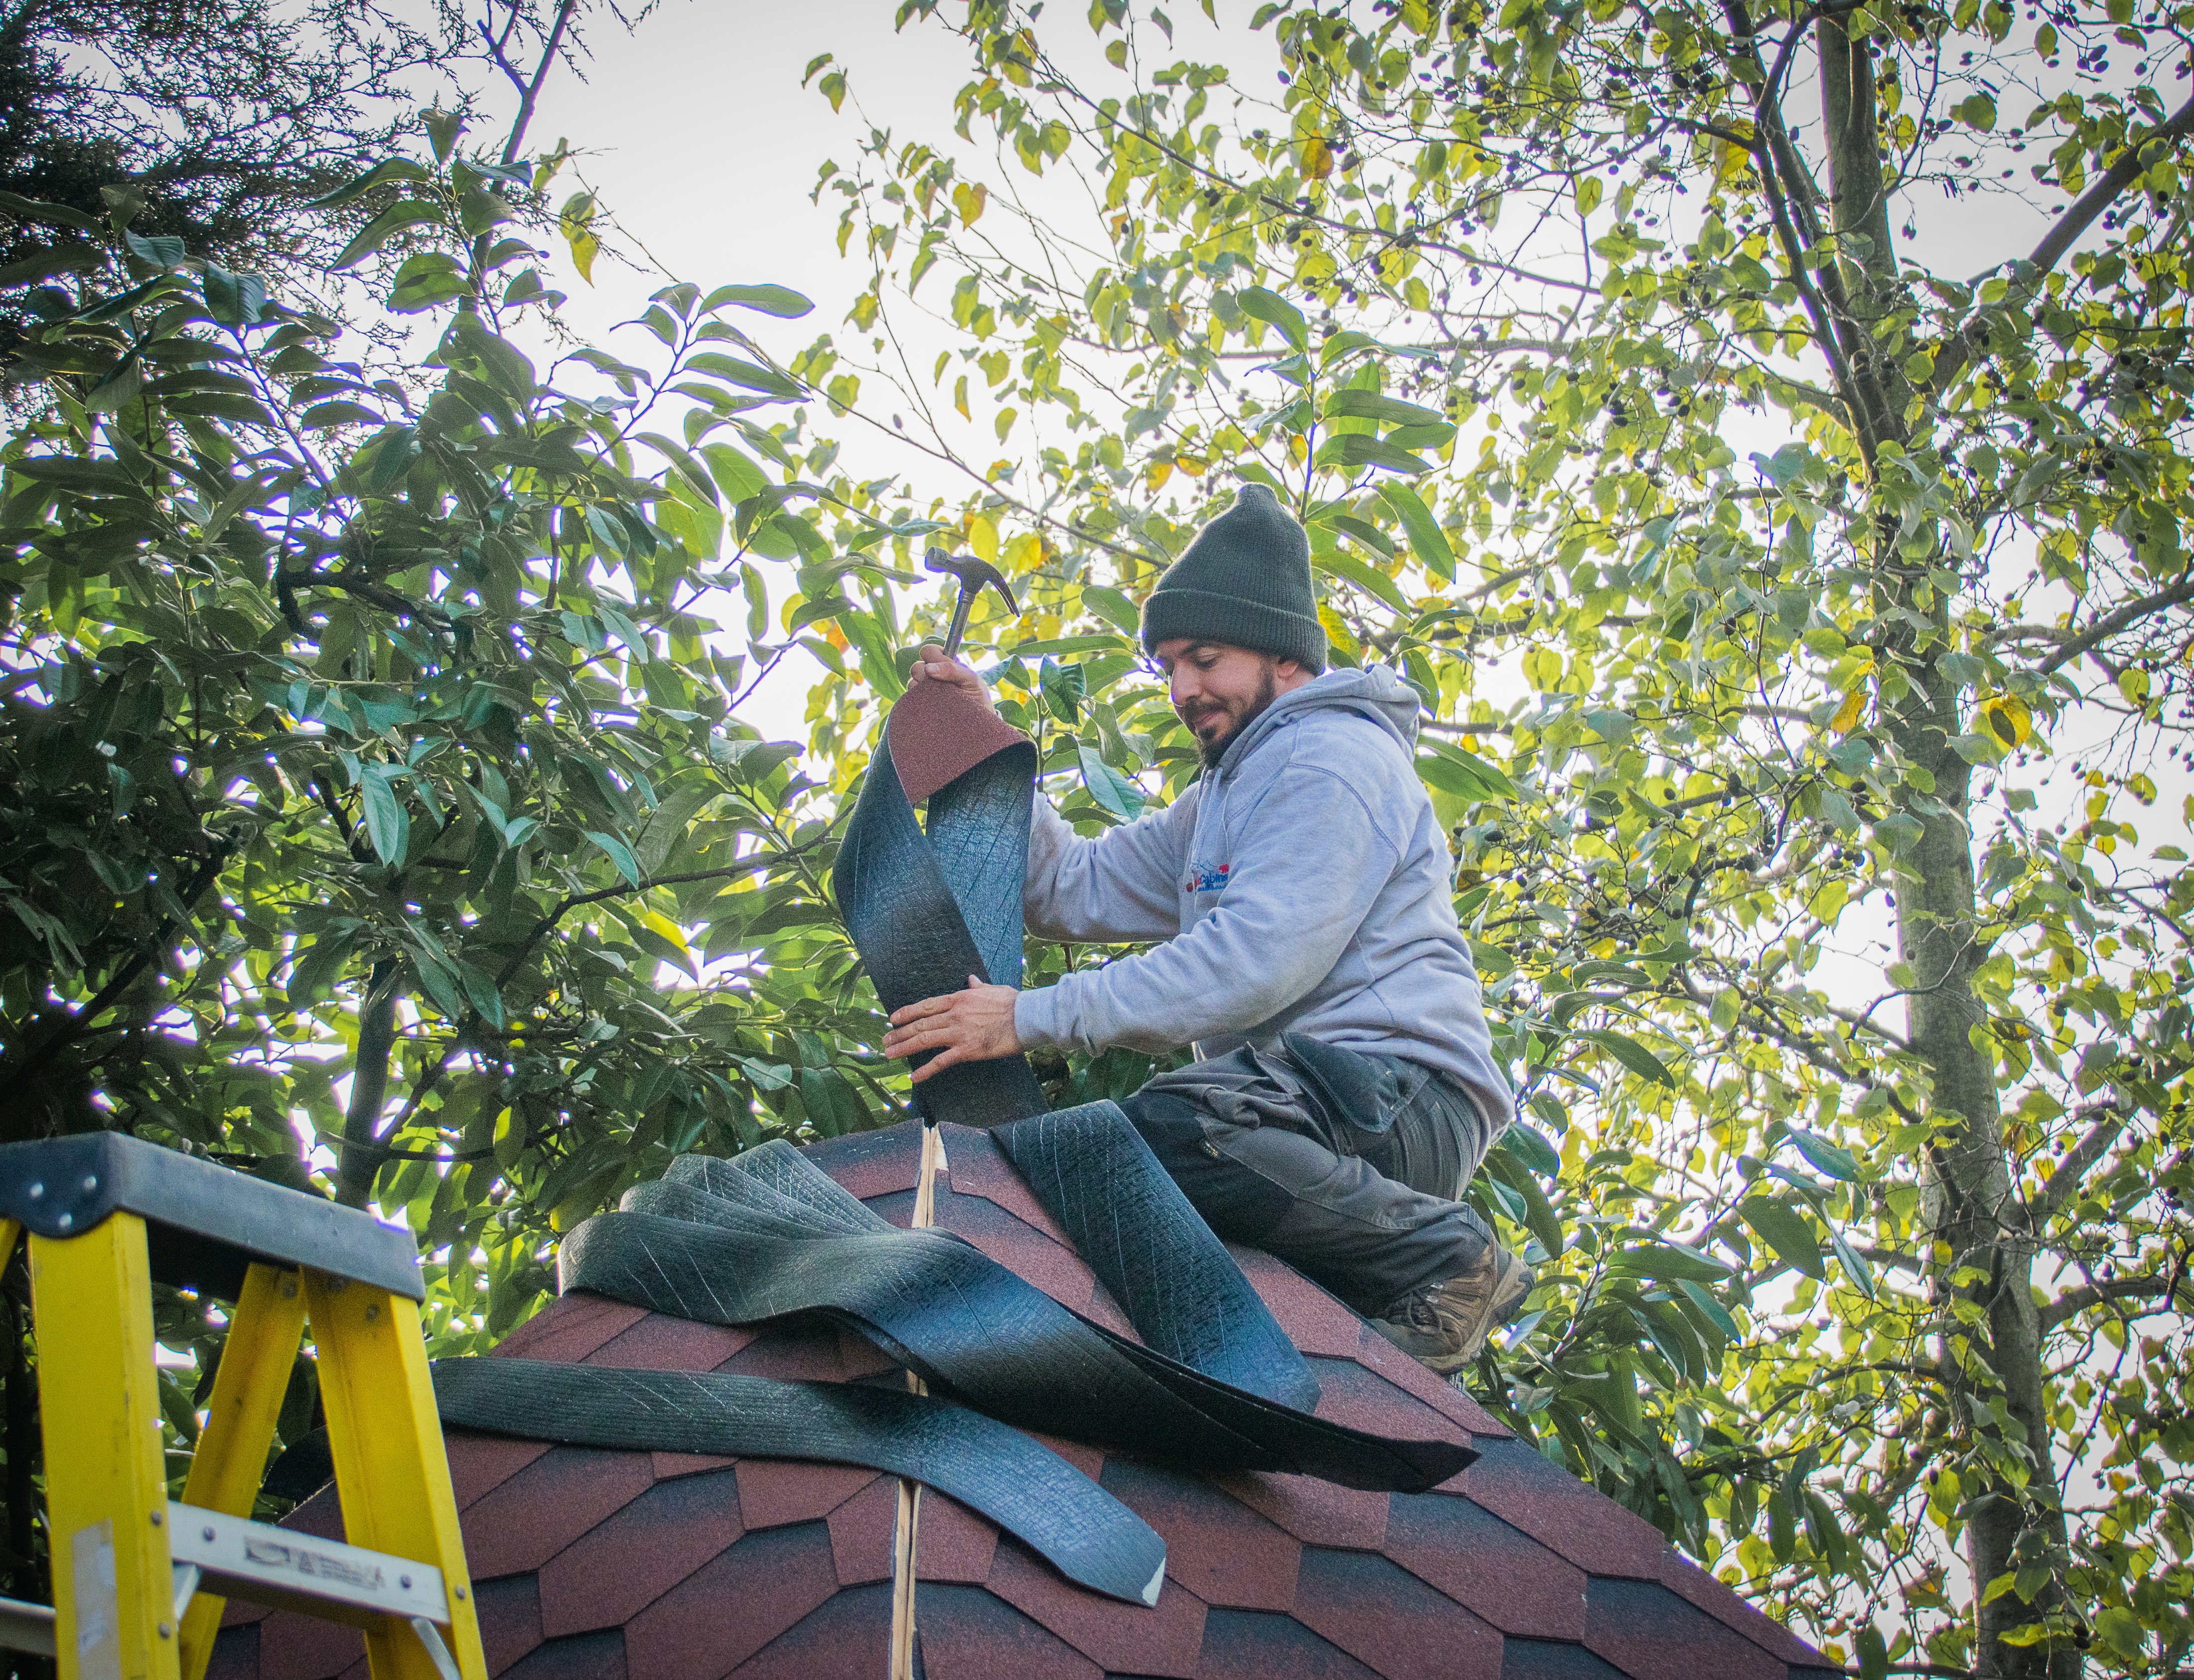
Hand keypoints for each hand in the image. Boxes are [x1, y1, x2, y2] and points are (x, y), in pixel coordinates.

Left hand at [882, 976, 1021, 1082]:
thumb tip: (971, 979)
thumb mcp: (992, 989)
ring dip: (904, 1047)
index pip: (927, 1005)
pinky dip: (926, 1069)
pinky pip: (941, 1061)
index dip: (907, 1012)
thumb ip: (977, 986)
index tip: (893, 1018)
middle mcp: (954, 1015)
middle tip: (885, 1040)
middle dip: (900, 1033)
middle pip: (920, 1024)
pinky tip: (914, 1076)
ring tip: (890, 1054)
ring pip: (924, 1040)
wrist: (1026, 1017)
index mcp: (959, 999)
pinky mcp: (967, 1050)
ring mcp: (959, 1033)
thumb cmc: (1013, 1003)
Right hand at [907, 642, 994, 712]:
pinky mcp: (921, 704)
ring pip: (912, 682)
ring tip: (940, 698)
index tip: (942, 666)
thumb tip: (928, 668)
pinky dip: (920, 700)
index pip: (928, 651)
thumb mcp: (971, 679)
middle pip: (916, 666)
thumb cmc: (977, 696)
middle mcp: (932, 674)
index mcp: (944, 663)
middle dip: (925, 674)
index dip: (932, 655)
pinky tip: (933, 706)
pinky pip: (912, 698)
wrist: (976, 722)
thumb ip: (952, 669)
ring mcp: (925, 689)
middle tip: (941, 685)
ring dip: (923, 689)